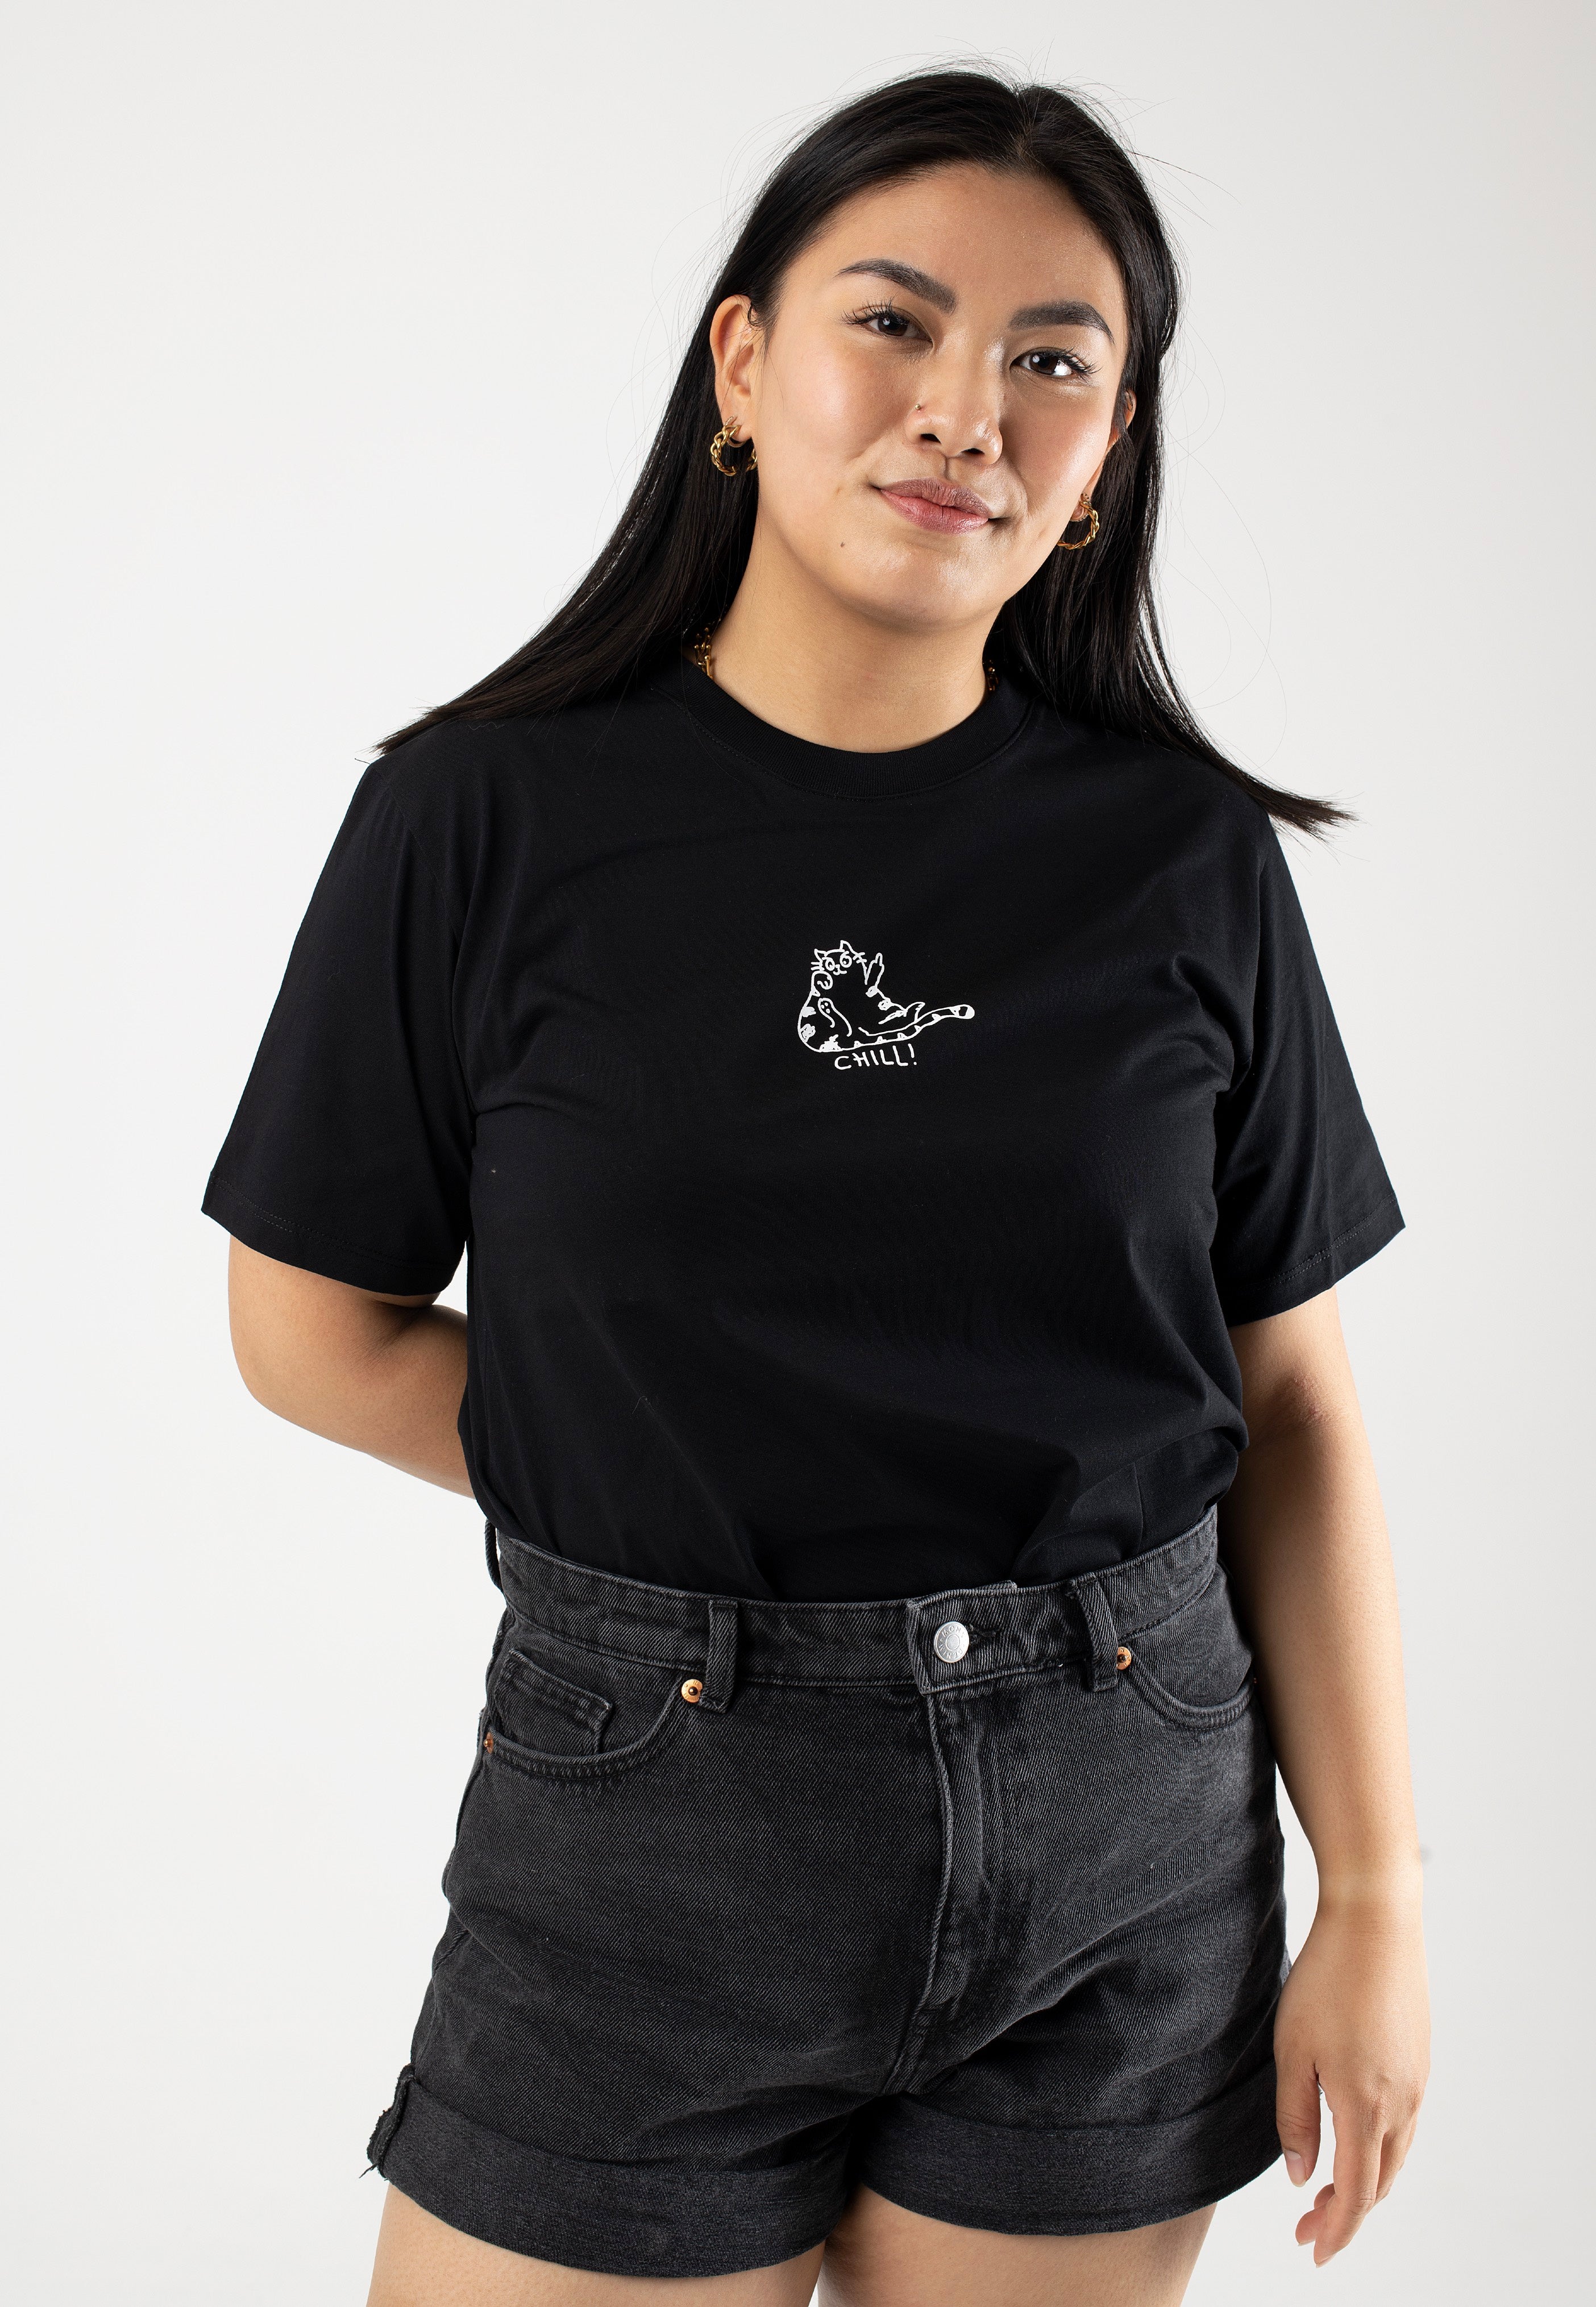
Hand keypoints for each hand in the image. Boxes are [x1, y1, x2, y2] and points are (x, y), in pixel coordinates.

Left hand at [1273, 1887, 1429, 2263]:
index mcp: (1366, 2105)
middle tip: (1307, 2229)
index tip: (1311, 2252)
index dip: (1335, 2230)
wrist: (1376, 1921)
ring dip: (1365, 2184)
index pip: (1356, 2193)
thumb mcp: (1293, 2049)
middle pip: (1380, 2182)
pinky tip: (1356, 2144)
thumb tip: (1303, 2178)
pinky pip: (1406, 2126)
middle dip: (1346, 2215)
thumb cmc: (1325, 1979)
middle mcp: (1402, 2103)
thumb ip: (1296, 2118)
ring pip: (1396, 2156)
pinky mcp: (1421, 2061)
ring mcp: (1417, 2082)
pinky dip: (1381, 2152)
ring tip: (1327, 2195)